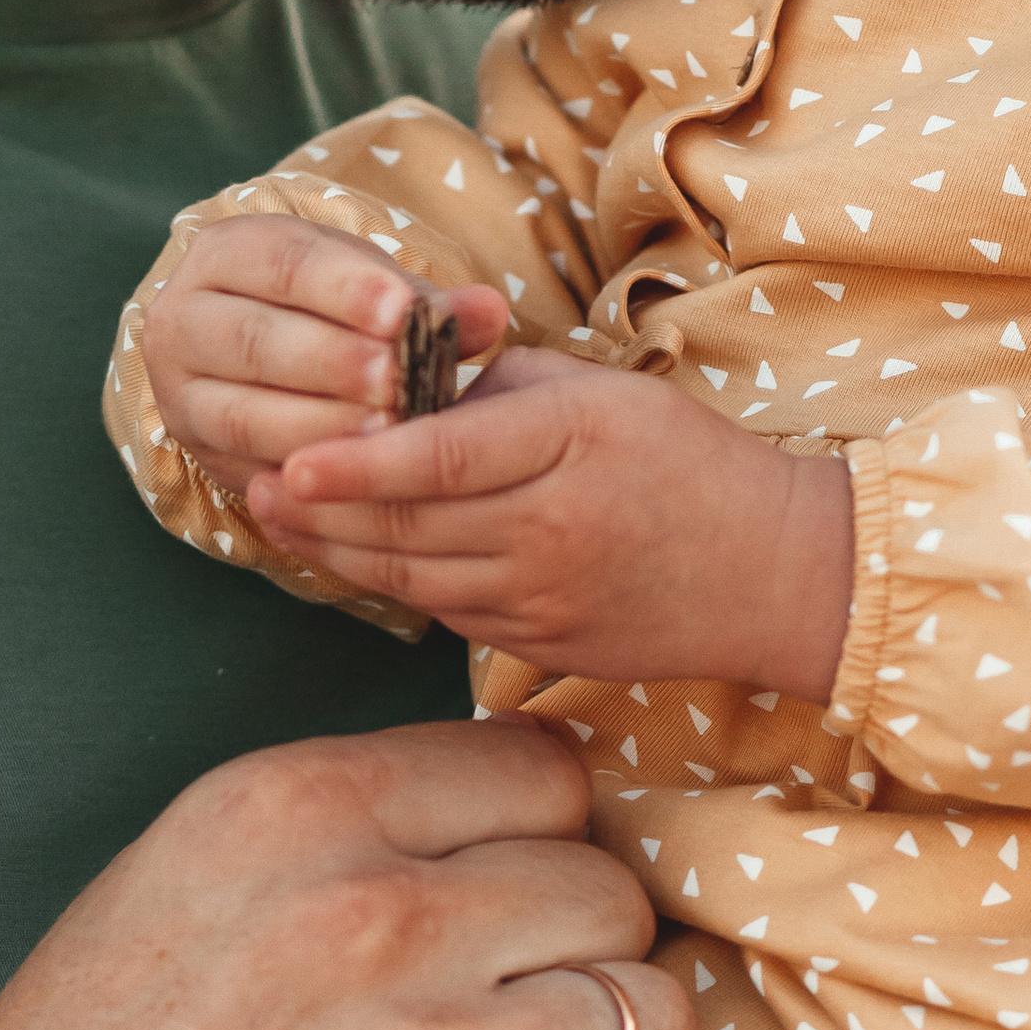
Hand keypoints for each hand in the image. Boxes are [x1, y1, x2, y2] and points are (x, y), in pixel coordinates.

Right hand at [0, 717, 694, 1029]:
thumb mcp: (170, 900)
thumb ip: (341, 849)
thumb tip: (527, 823)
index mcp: (285, 811)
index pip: (545, 773)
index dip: (533, 861)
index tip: (493, 933)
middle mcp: (371, 917)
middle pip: (613, 895)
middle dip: (572, 973)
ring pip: (654, 1024)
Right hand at [144, 214, 511, 496]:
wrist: (259, 358)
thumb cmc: (330, 311)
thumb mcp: (369, 290)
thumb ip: (424, 303)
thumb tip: (489, 312)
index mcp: (226, 254)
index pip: (280, 264)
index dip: (342, 288)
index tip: (402, 312)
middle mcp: (182, 319)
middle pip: (254, 341)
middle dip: (332, 363)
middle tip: (398, 382)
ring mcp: (179, 391)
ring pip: (241, 414)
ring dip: (319, 427)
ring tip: (388, 434)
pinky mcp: (197, 452)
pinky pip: (246, 469)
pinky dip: (303, 477)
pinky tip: (358, 481)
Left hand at [246, 349, 856, 694]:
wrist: (774, 573)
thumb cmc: (687, 462)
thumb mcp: (601, 393)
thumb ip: (499, 385)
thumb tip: (405, 382)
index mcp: (566, 446)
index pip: (439, 461)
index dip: (354, 467)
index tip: (288, 461)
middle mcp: (549, 529)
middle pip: (406, 528)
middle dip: (320, 510)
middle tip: (256, 484)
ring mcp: (543, 599)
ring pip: (413, 578)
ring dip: (340, 551)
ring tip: (285, 516)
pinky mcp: (541, 647)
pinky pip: (447, 612)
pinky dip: (397, 583)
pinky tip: (360, 556)